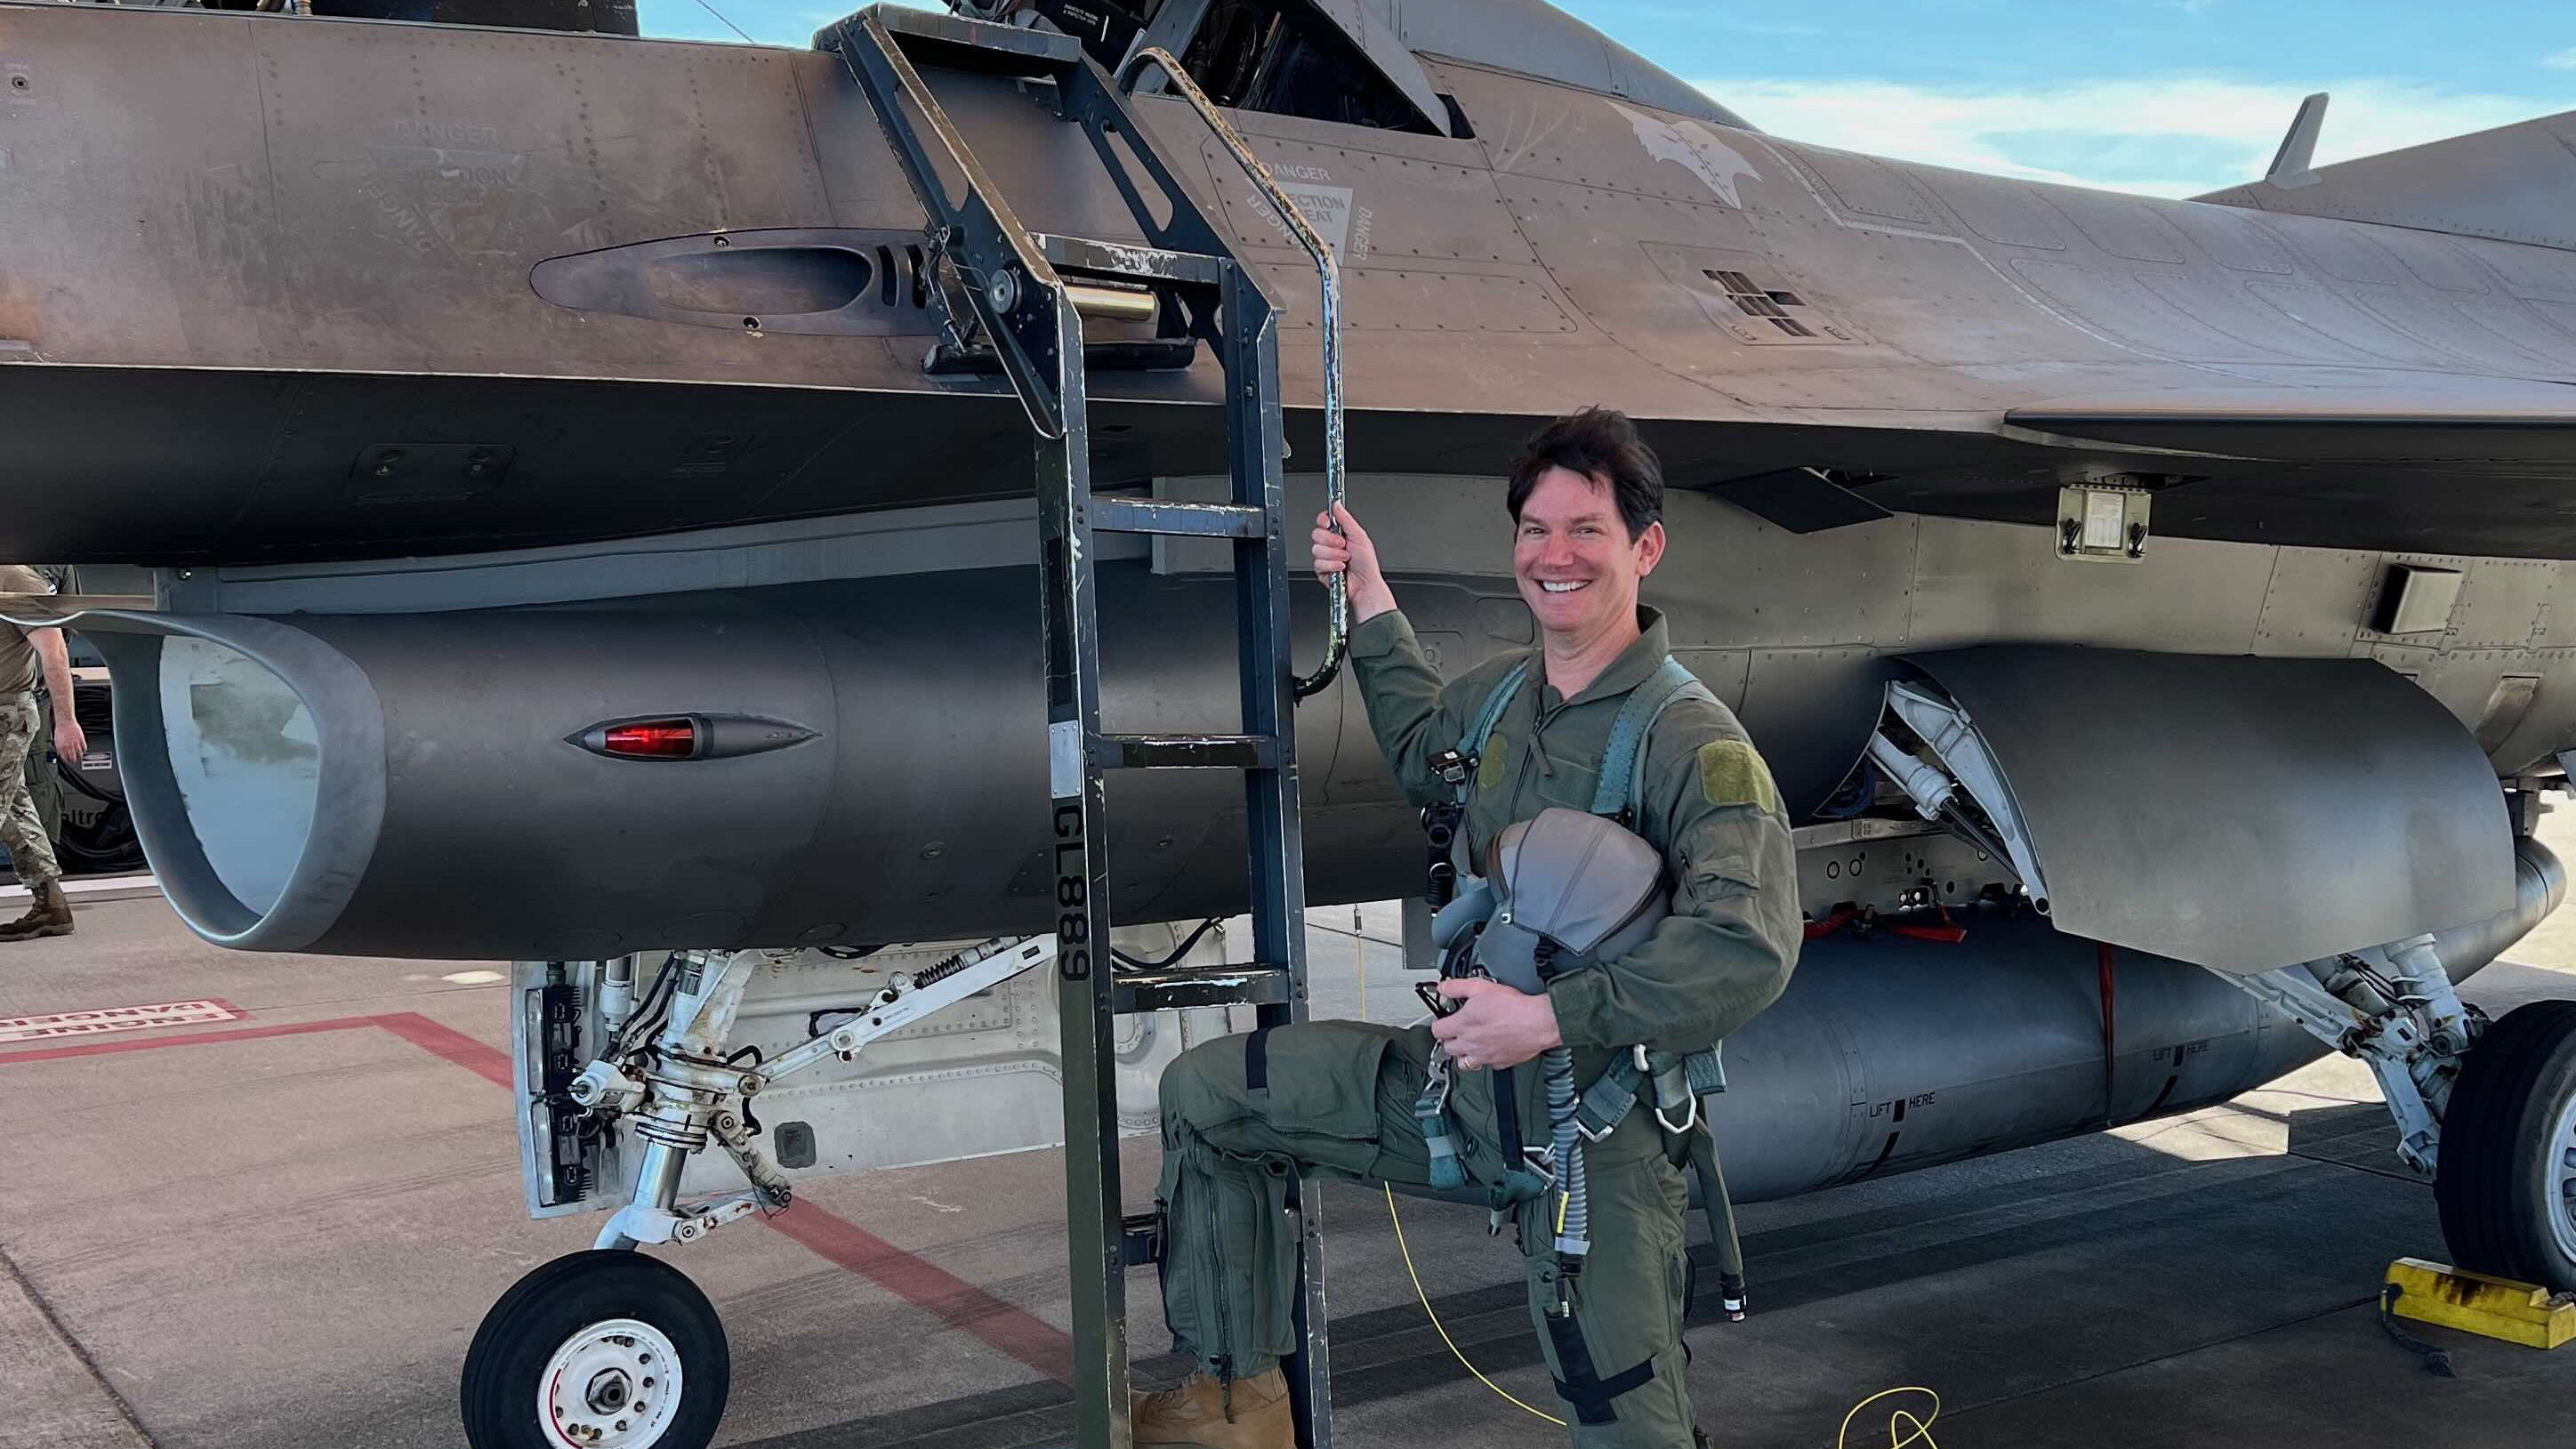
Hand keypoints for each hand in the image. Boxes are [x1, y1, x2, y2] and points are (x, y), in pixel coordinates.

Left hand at [51, 715, 84, 764]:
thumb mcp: (56, 740)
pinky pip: (84, 747)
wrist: (65, 722)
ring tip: (80, 757)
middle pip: (73, 757)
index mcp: (61, 747)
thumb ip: (59, 748)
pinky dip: (84, 750)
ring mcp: (75, 743)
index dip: (67, 761)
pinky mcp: (81, 739)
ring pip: (79, 753)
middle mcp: (68, 746)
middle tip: (75, 761)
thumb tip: (60, 753)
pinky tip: (83, 750)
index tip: (68, 761)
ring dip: (80, 756)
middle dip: (74, 760)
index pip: (65, 758)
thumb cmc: (60, 730)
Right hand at [1310, 503, 1396, 622]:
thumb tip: (1337, 504)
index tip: (1327, 524)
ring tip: (1345, 559)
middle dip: (1331, 541)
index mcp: (1339, 533)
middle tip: (1343, 545)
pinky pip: (1318, 563)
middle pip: (1316, 534)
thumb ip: (1346, 519)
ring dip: (1333, 555)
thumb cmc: (1367, 563)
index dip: (1322, 521)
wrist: (1365, 584)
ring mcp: (1325, 557)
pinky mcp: (1321, 570)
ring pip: (1316, 549)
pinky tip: (1340, 568)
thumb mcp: (1359, 536)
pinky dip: (1331, 565)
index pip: (1322, 521)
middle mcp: (1331, 544)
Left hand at [1429, 978, 1562, 1070]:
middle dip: (1449, 1040)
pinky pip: (1485, 1065)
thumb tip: (1443, 987)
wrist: (1537, 1022)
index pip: (1437, 1030)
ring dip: (1463, 1054)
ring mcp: (1484, 1056)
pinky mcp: (1499, 1063)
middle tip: (1456, 1031)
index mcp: (1462, 1025)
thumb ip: (1457, 987)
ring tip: (1469, 1045)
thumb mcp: (1480, 987)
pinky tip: (1490, 1049)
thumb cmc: (1513, 1007)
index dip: (1438, 1024)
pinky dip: (1484, 1059)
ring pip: (1463, 1063)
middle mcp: (1470, 1044)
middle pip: (1447, 1049)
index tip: (1443, 1021)